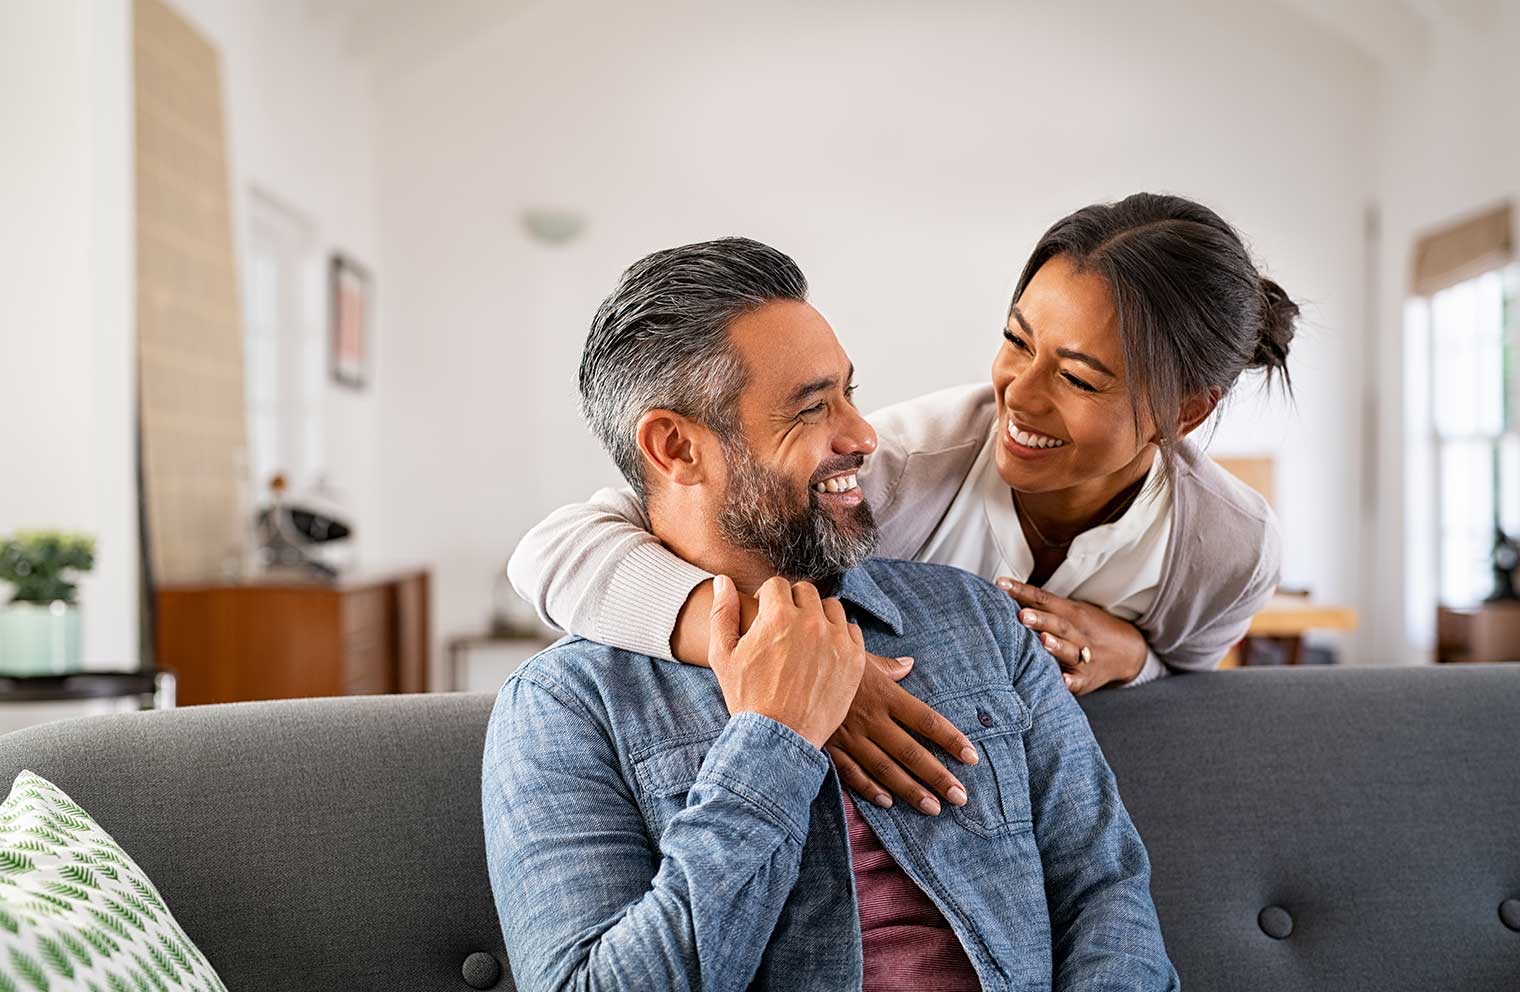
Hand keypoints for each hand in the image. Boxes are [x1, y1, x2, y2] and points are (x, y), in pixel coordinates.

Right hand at [708, 575, 865, 748]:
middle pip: (805, 591)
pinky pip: (851, 631)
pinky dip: (839, 636)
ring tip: (806, 638)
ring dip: (818, 616)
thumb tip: (723, 580)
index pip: (777, 584)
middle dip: (793, 603)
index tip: (766, 615)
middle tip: (785, 627)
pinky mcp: (855, 659)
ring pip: (831, 607)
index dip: (767, 598)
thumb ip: (723, 612)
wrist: (778, 737)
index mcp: (778, 616)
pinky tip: (825, 652)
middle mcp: (811, 622)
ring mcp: (836, 640)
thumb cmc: (747, 697)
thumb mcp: (723, 655)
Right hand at [825, 655, 978, 814]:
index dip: (950, 739)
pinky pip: (852, 773)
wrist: (785, 666)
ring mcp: (849, 736)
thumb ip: (888, 666)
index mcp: (884, 694)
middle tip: (960, 796)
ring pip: (885, 769)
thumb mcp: (859, 656)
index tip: (971, 757)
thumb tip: (910, 664)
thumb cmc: (826, 657)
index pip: (926, 720)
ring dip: (910, 790)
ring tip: (933, 807)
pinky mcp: (829, 746)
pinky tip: (888, 802)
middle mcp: (871, 718)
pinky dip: (870, 789)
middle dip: (938, 776)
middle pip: (911, 752)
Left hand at [995, 578, 1146, 695]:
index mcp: (1071, 612)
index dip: (1022, 591)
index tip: (1001, 585)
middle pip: (1058, 624)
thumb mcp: (1070, 611)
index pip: (1044, 599)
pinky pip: (1078, 680)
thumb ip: (1042, 605)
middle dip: (1040, 620)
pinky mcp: (1086, 679)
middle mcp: (1078, 632)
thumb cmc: (1086, 628)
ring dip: (1056, 646)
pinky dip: (1071, 681)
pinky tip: (1062, 681)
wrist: (1128, 651)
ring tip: (1042, 641)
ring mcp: (1084, 656)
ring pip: (1070, 650)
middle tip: (1021, 615)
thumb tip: (1004, 592)